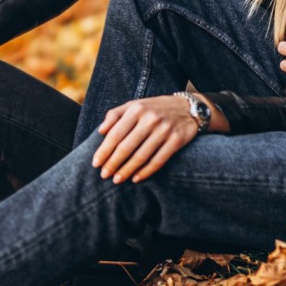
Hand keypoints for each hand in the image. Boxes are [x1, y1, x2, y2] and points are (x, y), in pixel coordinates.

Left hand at [91, 93, 218, 182]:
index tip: (95, 163)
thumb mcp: (135, 105)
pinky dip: (146, 171)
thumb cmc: (155, 108)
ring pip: (141, 156)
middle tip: (104, 175)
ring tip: (117, 180)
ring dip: (127, 170)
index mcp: (136, 109)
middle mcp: (150, 119)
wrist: (189, 107)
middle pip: (126, 146)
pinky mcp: (176, 141)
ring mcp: (164, 130)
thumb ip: (115, 115)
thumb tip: (100, 131)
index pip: (115, 134)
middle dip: (113, 163)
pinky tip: (136, 178)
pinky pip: (158, 160)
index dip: (104, 150)